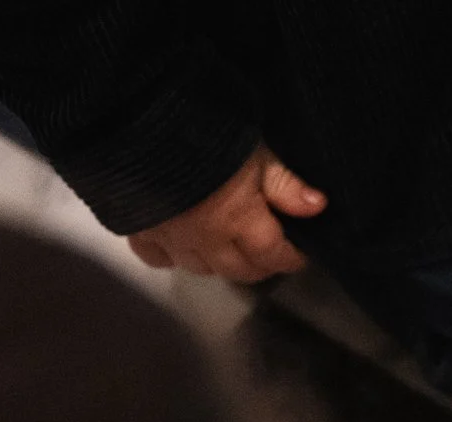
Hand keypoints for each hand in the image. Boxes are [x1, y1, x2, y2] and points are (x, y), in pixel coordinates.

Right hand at [126, 144, 326, 282]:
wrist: (134, 120)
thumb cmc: (203, 129)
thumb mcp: (254, 148)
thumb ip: (284, 182)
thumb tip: (318, 207)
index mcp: (238, 221)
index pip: (273, 255)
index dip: (291, 257)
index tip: (301, 252)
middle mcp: (205, 240)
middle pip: (239, 270)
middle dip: (259, 265)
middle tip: (268, 250)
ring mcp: (169, 238)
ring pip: (202, 269)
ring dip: (221, 264)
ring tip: (231, 248)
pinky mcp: (137, 228)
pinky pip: (157, 258)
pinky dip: (172, 257)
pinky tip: (181, 245)